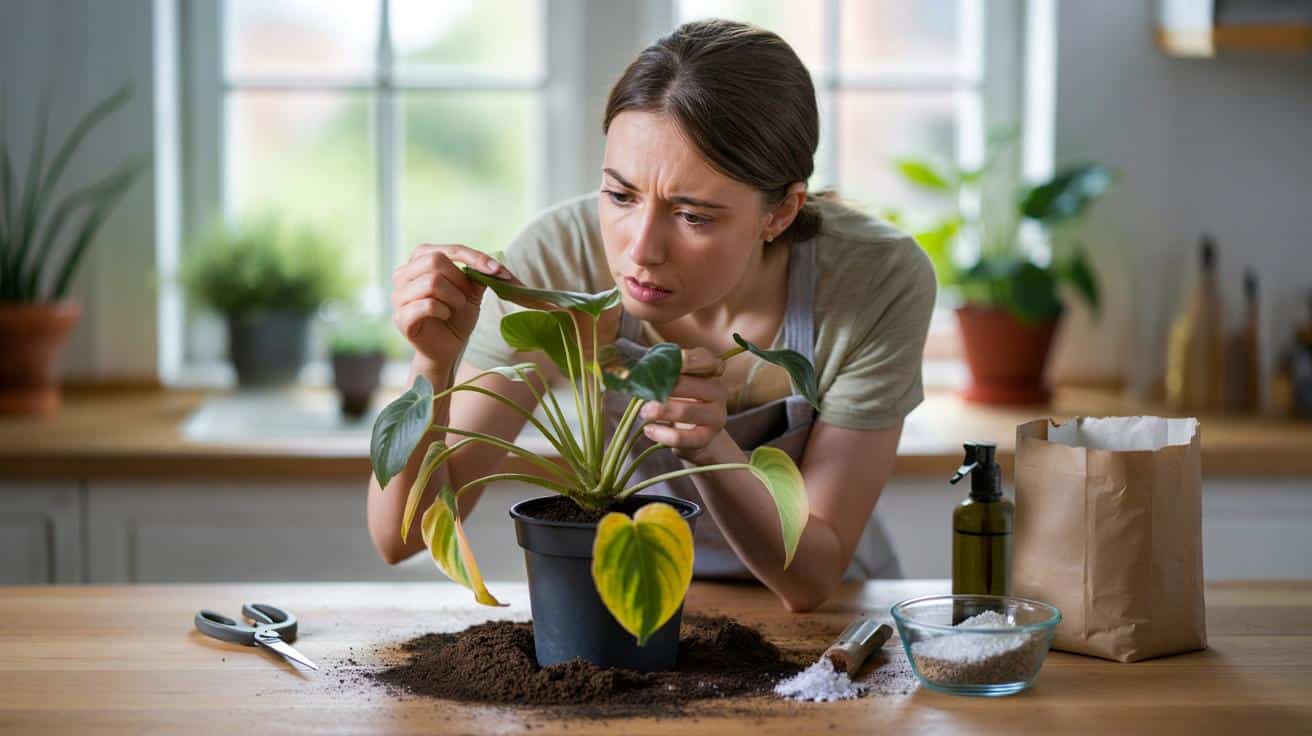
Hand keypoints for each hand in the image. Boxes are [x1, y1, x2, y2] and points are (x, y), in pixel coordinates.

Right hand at [390, 244, 520, 369]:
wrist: (447, 347)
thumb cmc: (456, 316)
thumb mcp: (471, 291)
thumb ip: (478, 274)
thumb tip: (494, 265)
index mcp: (419, 260)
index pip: (447, 250)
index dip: (474, 257)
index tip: (497, 270)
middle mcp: (403, 274)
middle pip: (434, 260)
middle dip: (459, 280)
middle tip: (466, 297)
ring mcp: (398, 296)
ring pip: (431, 282)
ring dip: (453, 297)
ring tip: (455, 308)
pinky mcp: (400, 317)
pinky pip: (427, 305)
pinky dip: (443, 310)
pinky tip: (445, 316)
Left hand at [640, 347, 728, 463]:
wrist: (693, 432)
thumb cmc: (679, 399)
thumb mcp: (675, 382)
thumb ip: (662, 372)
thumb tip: (637, 371)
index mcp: (711, 372)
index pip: (706, 360)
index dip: (689, 360)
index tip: (669, 363)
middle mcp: (718, 392)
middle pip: (691, 386)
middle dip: (663, 389)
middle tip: (643, 394)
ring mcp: (715, 416)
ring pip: (686, 411)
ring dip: (660, 411)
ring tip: (644, 413)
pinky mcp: (706, 438)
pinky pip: (682, 437)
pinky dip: (662, 434)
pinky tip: (648, 430)